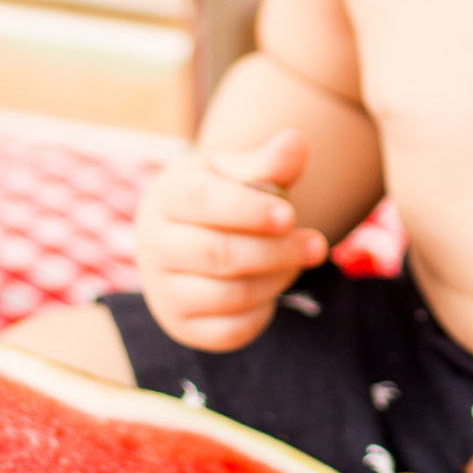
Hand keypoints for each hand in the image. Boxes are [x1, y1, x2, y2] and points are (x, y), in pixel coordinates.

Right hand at [134, 129, 327, 352]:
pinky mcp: (182, 326)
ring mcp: (163, 291)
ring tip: (299, 260)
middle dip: (276, 251)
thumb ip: (270, 159)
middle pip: (218, 254)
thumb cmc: (224, 193)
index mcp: (168, 197)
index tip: (290, 215)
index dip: (250, 210)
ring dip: (275, 278)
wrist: (193, 232)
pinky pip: (228, 330)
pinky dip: (262, 311)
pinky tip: (275, 286)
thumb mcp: (241, 169)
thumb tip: (296, 142)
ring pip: (227, 295)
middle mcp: (155, 246)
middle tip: (318, 246)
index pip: (204, 202)